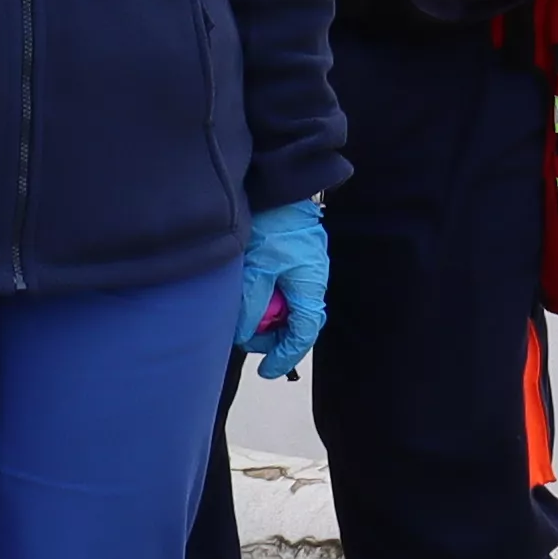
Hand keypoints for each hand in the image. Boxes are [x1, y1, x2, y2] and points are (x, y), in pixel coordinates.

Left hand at [235, 196, 332, 380]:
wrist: (279, 187)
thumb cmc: (271, 225)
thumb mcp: (257, 268)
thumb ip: (252, 304)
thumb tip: (245, 335)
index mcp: (310, 285)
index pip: (303, 333)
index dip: (284, 356)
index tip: (265, 371)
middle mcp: (313, 281)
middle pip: (296, 324)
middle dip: (271, 337)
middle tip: (245, 339)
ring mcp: (306, 270)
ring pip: (289, 308)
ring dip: (268, 317)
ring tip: (244, 315)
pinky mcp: (295, 260)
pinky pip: (284, 291)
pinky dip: (268, 299)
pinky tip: (251, 295)